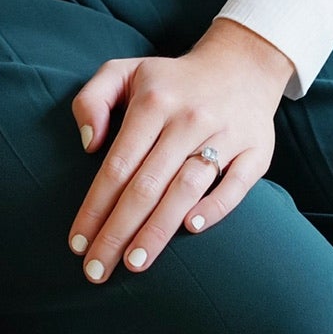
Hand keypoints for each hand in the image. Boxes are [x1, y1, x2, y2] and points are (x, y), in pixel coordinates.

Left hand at [66, 17, 294, 283]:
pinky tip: (191, 229)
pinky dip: (215, 207)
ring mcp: (224, 134)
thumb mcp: (126, 70)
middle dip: (117, 232)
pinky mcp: (256, 150)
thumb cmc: (172, 79)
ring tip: (133, 263)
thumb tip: (88, 145)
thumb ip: (93, 98)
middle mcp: (188, 119)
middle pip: (147, 184)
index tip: (77, 243)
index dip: (95, 206)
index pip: (118, 164)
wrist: (243, 63)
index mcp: (153, 101)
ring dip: (158, 230)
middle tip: (96, 270)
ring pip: (186, 188)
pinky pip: (236, 185)